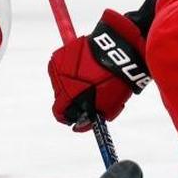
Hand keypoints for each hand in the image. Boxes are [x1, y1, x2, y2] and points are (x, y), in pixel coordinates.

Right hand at [48, 9, 149, 131]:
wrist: (118, 50)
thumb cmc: (115, 80)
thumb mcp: (108, 106)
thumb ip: (91, 120)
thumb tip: (79, 128)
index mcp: (68, 95)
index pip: (59, 113)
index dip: (68, 117)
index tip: (77, 117)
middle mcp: (59, 80)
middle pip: (61, 98)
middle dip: (73, 99)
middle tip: (89, 96)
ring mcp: (59, 65)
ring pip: (62, 82)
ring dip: (72, 84)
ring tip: (90, 79)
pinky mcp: (62, 53)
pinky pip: (63, 68)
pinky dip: (71, 71)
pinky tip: (86, 69)